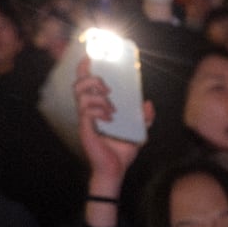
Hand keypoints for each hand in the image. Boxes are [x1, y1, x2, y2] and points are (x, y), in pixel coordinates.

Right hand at [74, 56, 152, 194]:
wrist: (115, 170)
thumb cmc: (121, 152)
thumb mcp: (138, 132)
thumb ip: (144, 118)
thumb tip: (148, 104)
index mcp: (97, 108)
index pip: (86, 84)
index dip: (85, 69)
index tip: (90, 56)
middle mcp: (88, 111)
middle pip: (79, 85)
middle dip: (92, 79)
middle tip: (108, 87)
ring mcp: (85, 119)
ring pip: (81, 95)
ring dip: (98, 95)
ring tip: (112, 107)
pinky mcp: (85, 128)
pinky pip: (86, 111)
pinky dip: (99, 109)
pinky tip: (110, 118)